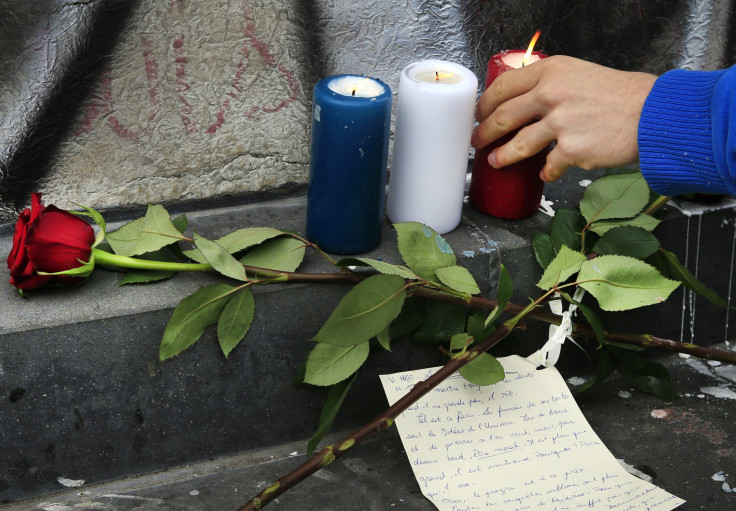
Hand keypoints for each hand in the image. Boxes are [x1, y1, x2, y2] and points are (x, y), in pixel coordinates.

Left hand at [470, 55, 656, 181]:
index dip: (485, 104)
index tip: (479, 114)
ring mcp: (560, 123)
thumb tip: (525, 102)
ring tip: (496, 161)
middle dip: (485, 132)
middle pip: (503, 116)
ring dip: (503, 156)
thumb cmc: (620, 94)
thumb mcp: (579, 74)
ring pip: (518, 145)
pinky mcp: (572, 150)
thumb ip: (551, 84)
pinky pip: (549, 166)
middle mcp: (551, 94)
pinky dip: (546, 172)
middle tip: (479, 140)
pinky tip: (546, 173)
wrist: (652, 112)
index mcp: (551, 71)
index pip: (503, 86)